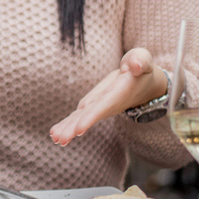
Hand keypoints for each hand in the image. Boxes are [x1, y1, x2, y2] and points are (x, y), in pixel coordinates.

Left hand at [49, 47, 167, 145]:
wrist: (142, 81)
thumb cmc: (140, 66)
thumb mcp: (142, 59)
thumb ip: (139, 61)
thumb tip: (134, 66)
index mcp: (120, 91)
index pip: (104, 105)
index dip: (92, 116)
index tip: (79, 129)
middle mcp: (108, 103)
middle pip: (89, 116)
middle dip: (74, 127)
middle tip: (60, 139)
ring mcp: (99, 106)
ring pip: (82, 118)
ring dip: (68, 129)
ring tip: (55, 139)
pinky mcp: (93, 105)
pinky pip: (79, 116)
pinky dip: (68, 124)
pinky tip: (55, 135)